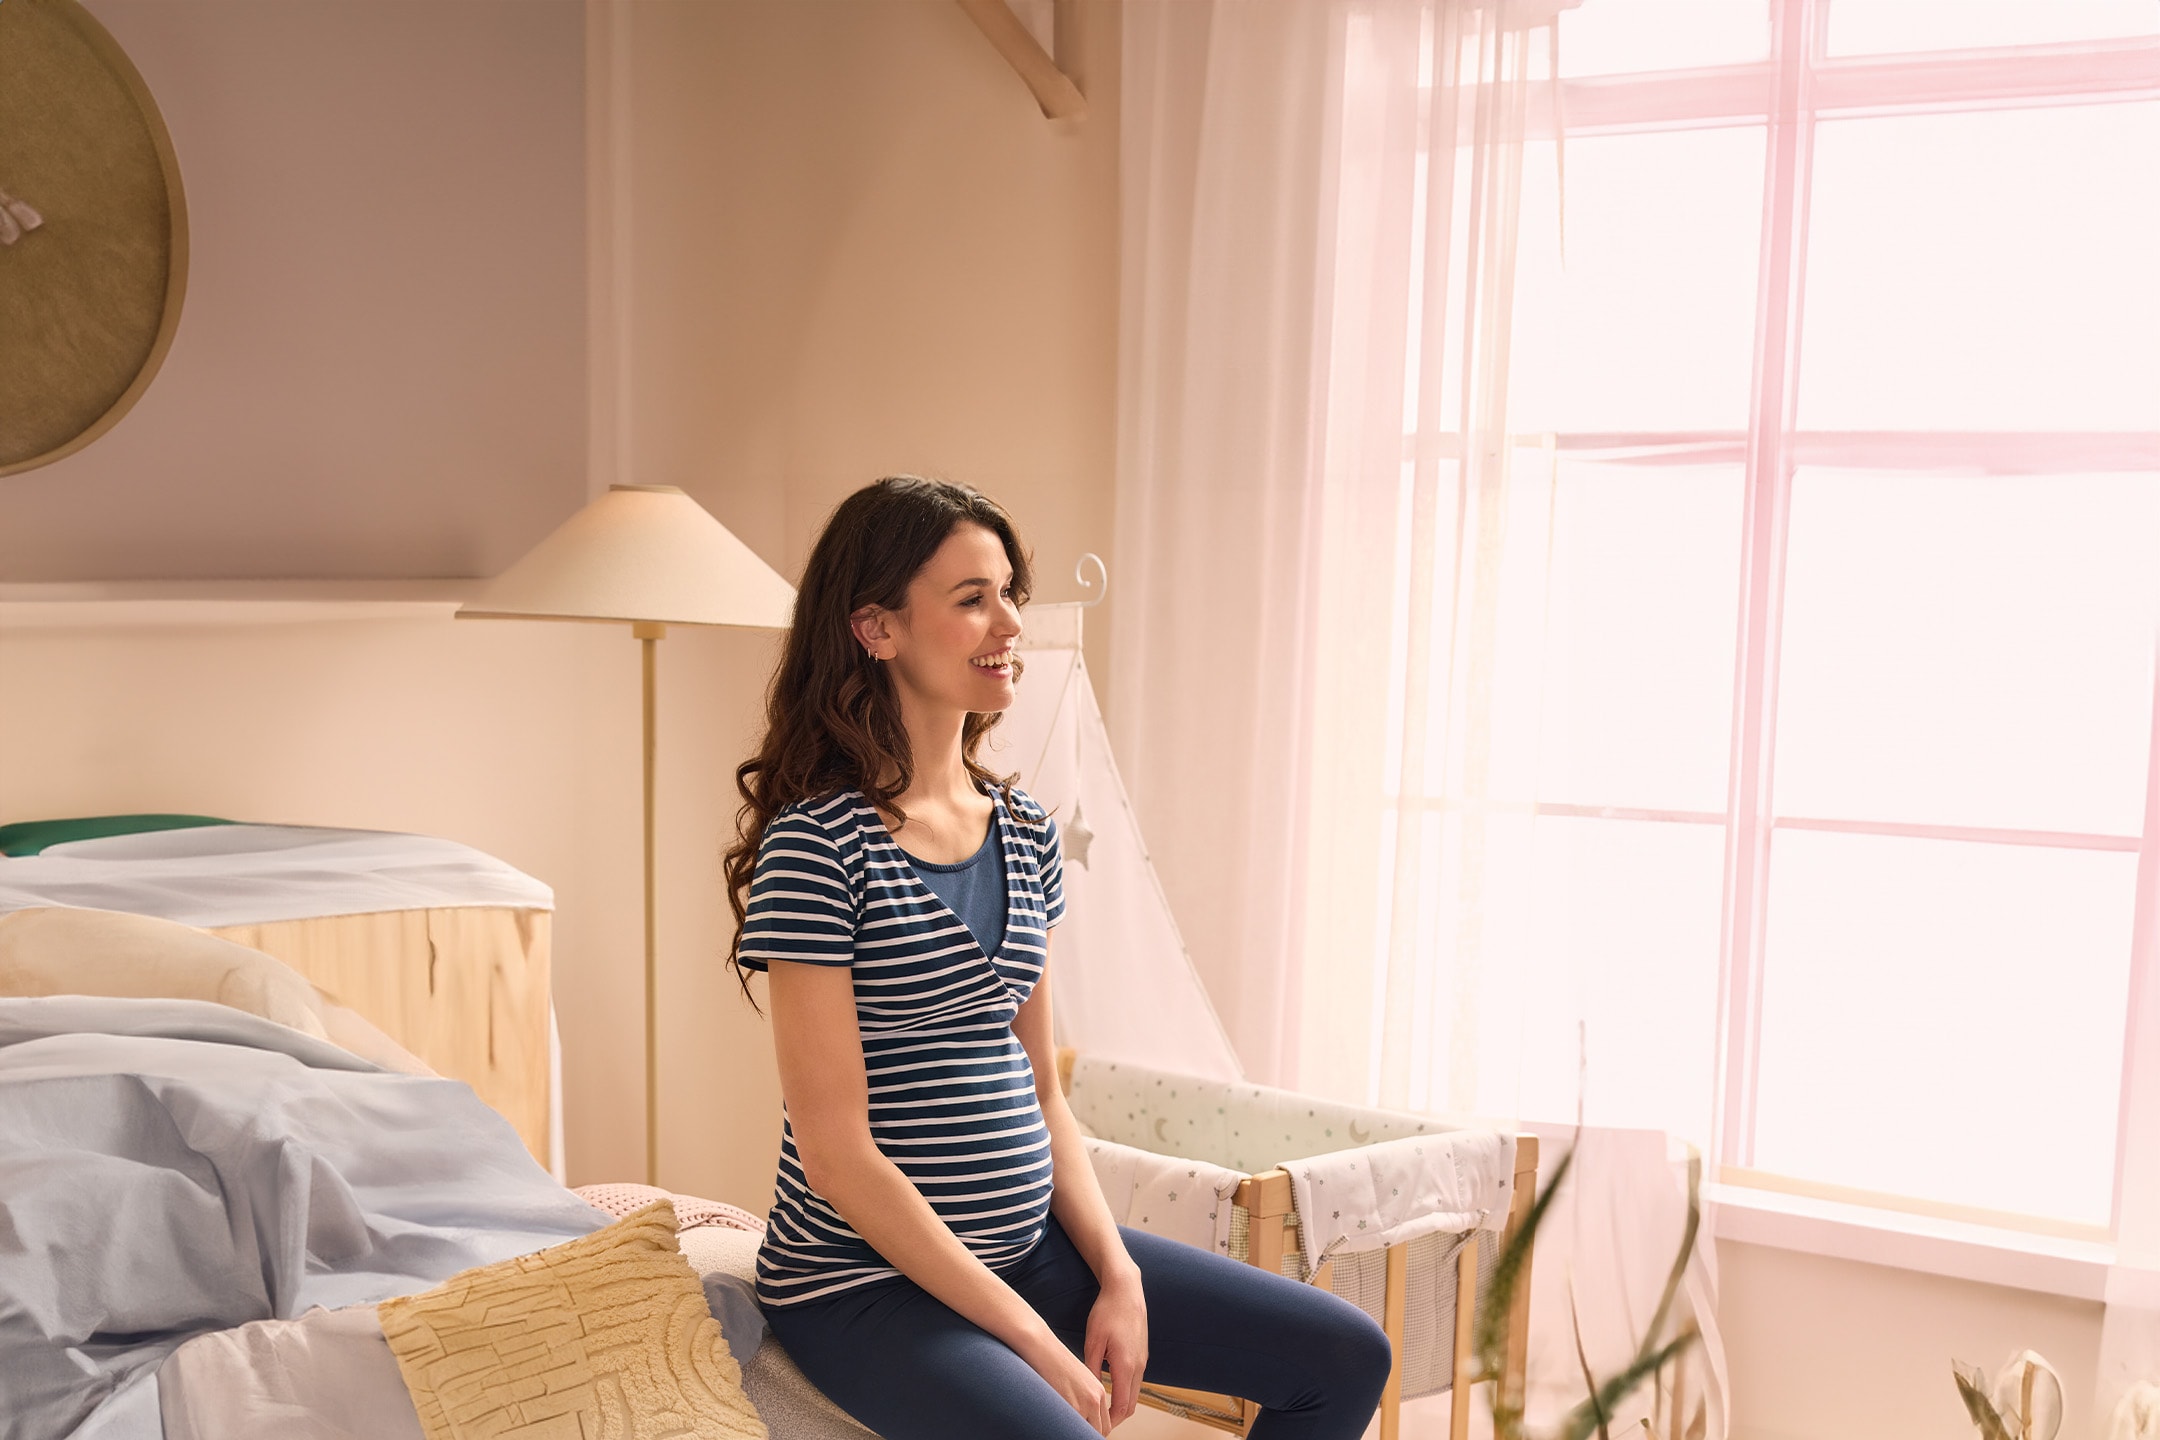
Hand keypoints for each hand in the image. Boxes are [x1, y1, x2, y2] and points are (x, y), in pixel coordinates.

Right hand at [1017, 1324, 1111, 1435]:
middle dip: (1088, 1434)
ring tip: (1065, 1428)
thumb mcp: (1076, 1380)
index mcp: (1099, 1392)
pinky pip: (1074, 1429)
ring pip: (1088, 1432)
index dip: (1094, 1432)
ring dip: (1078, 1433)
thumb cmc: (1053, 1363)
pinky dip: (1067, 1430)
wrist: (1043, 1349)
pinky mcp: (1072, 1406)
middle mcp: (1096, 1398)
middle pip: (1101, 1430)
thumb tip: (1080, 1417)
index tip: (1084, 1433)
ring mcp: (1085, 1403)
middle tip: (1074, 1433)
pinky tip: (1058, 1425)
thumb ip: (1083, 1398)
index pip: (1105, 1424)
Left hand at [1084, 1264, 1148, 1428]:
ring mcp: (1143, 1360)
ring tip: (1102, 1408)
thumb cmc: (1107, 1312)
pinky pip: (1136, 1380)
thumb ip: (1091, 1369)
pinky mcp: (1142, 1353)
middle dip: (1116, 1417)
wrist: (1126, 1289)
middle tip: (1098, 1422)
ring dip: (1121, 1403)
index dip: (1110, 1421)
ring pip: (1134, 1393)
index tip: (1097, 1427)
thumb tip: (1089, 1392)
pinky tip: (1110, 1387)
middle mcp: (1139, 1366)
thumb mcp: (1092, 1341)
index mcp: (1126, 1366)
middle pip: (1131, 1404)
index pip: (1122, 1406)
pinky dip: (1125, 1390)